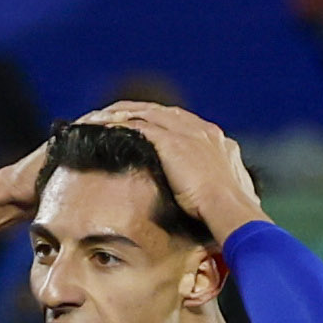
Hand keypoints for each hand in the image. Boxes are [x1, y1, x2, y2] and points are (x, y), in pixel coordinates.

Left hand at [96, 101, 266, 239]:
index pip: (174, 119)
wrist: (228, 210)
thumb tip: (200, 202)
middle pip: (155, 110)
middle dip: (128, 111)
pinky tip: (99, 128)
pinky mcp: (172, 142)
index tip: (131, 125)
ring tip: (93, 120)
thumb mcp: (218, 194)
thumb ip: (207, 188)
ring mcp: (186, 133)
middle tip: (104, 116)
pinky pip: (137, 126)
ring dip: (116, 115)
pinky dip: (117, 125)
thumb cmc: (225, 212)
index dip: (149, 119)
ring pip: (143, 113)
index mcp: (210, 138)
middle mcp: (199, 129)